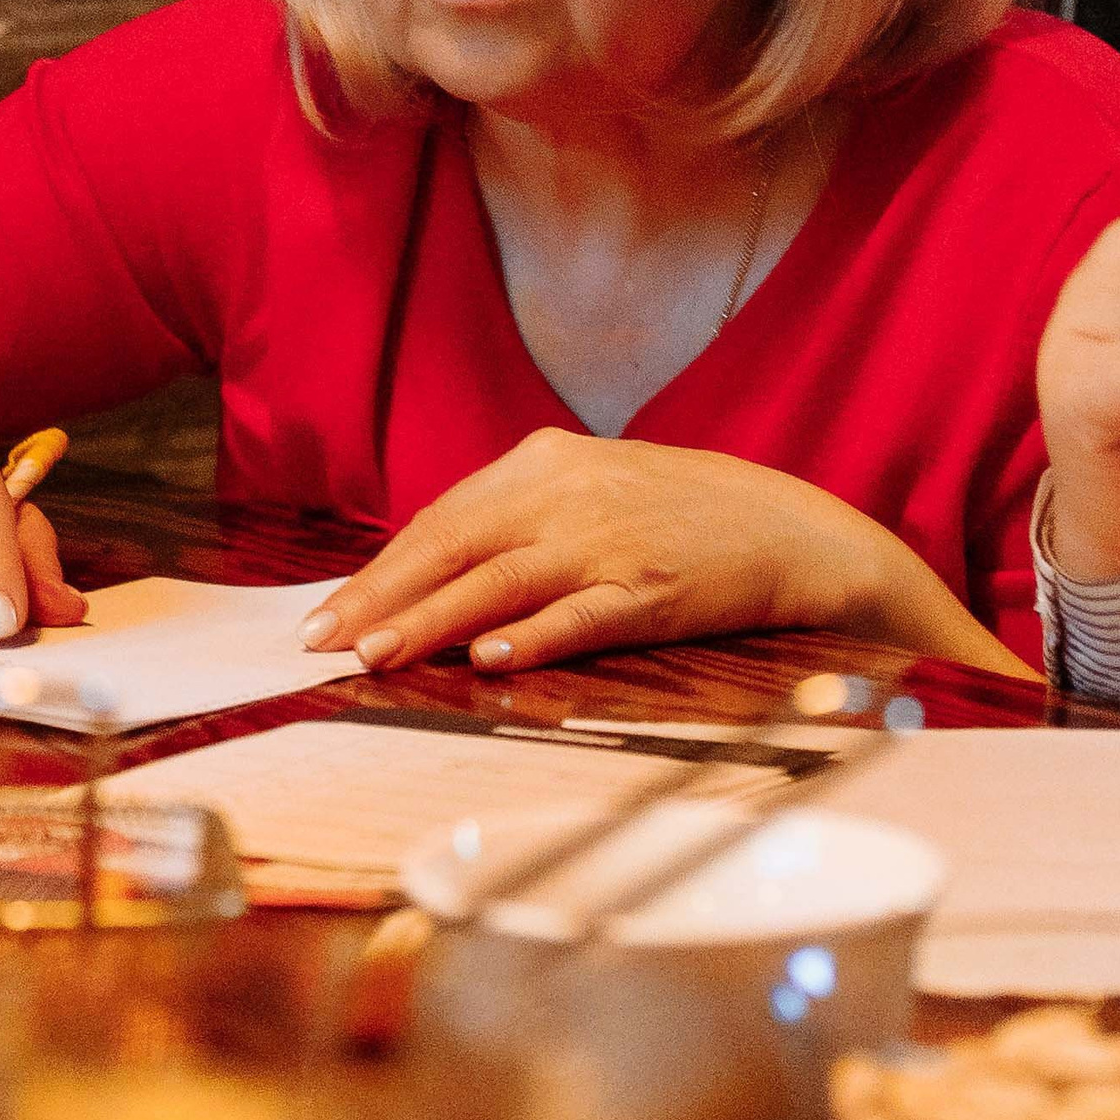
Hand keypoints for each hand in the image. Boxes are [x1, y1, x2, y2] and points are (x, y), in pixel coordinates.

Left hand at [297, 427, 1018, 673]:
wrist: (794, 530)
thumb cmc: (683, 516)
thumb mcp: (592, 489)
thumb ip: (515, 521)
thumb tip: (431, 575)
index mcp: (546, 462)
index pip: (441, 519)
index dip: (379, 569)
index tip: (327, 613)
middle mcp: (568, 494)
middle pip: (453, 547)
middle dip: (382, 598)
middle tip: (325, 643)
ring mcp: (610, 541)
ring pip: (499, 583)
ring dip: (431, 622)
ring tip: (378, 656)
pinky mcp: (652, 591)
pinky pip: (579, 617)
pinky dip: (531, 637)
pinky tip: (488, 658)